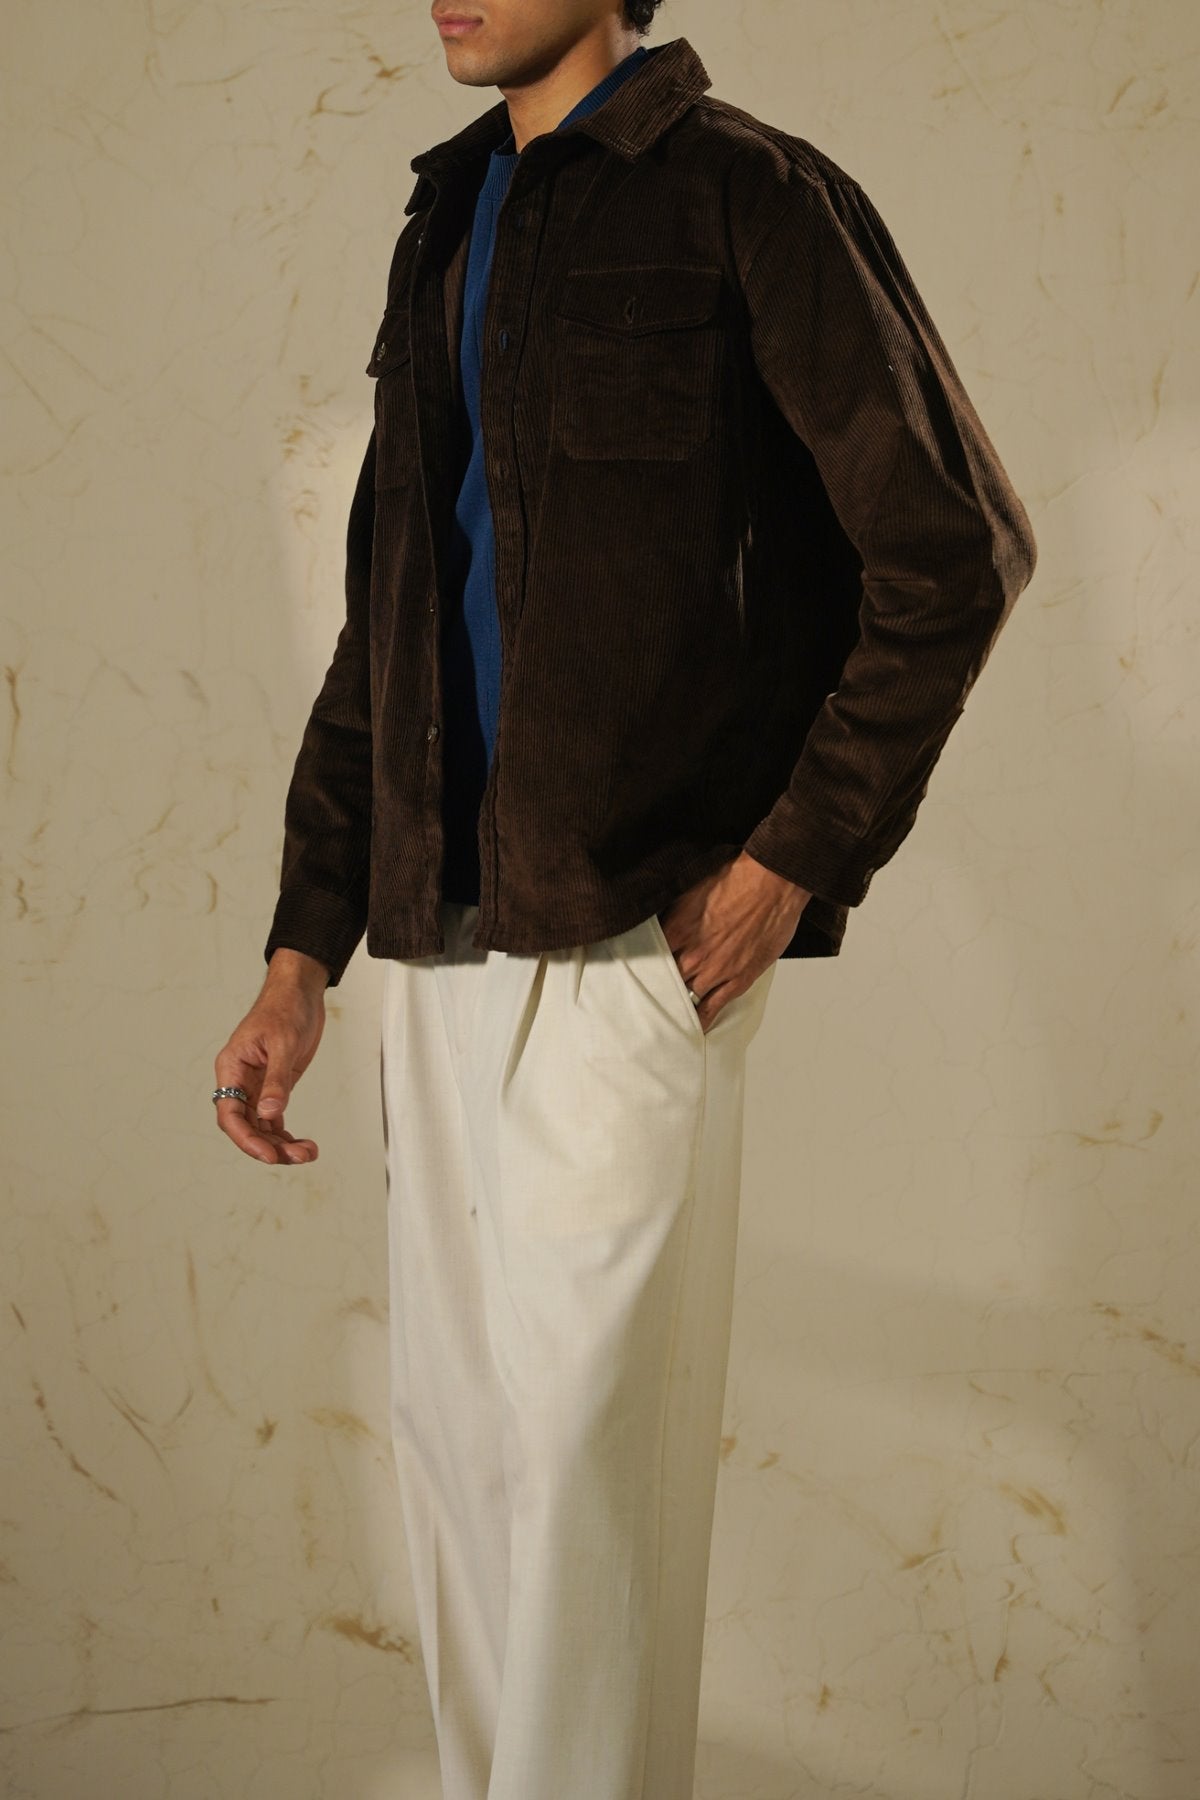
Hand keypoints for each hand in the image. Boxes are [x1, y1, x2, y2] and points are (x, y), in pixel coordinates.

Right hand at [213, 949, 328, 1164]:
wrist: (300, 992)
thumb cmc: (286, 1008)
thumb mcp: (283, 1043)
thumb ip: (276, 1079)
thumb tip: (268, 1114)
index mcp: (232, 1068)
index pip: (229, 1112)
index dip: (246, 1138)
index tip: (269, 1154)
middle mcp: (240, 1081)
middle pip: (245, 1125)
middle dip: (268, 1146)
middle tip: (296, 1157)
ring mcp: (257, 1086)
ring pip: (261, 1126)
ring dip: (280, 1144)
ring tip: (308, 1153)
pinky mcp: (275, 1087)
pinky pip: (273, 1118)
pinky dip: (285, 1134)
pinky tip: (303, 1146)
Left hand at [657, 851, 811, 1031]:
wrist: (773, 882)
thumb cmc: (738, 879)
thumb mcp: (692, 888)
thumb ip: (673, 911)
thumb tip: (658, 919)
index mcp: (676, 930)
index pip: (647, 958)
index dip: (642, 967)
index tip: (633, 974)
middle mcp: (692, 955)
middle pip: (664, 981)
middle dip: (657, 988)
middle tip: (646, 999)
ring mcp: (715, 971)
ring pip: (686, 997)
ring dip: (676, 1004)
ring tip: (665, 1015)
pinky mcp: (737, 980)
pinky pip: (713, 1008)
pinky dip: (701, 1020)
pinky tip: (692, 1027)